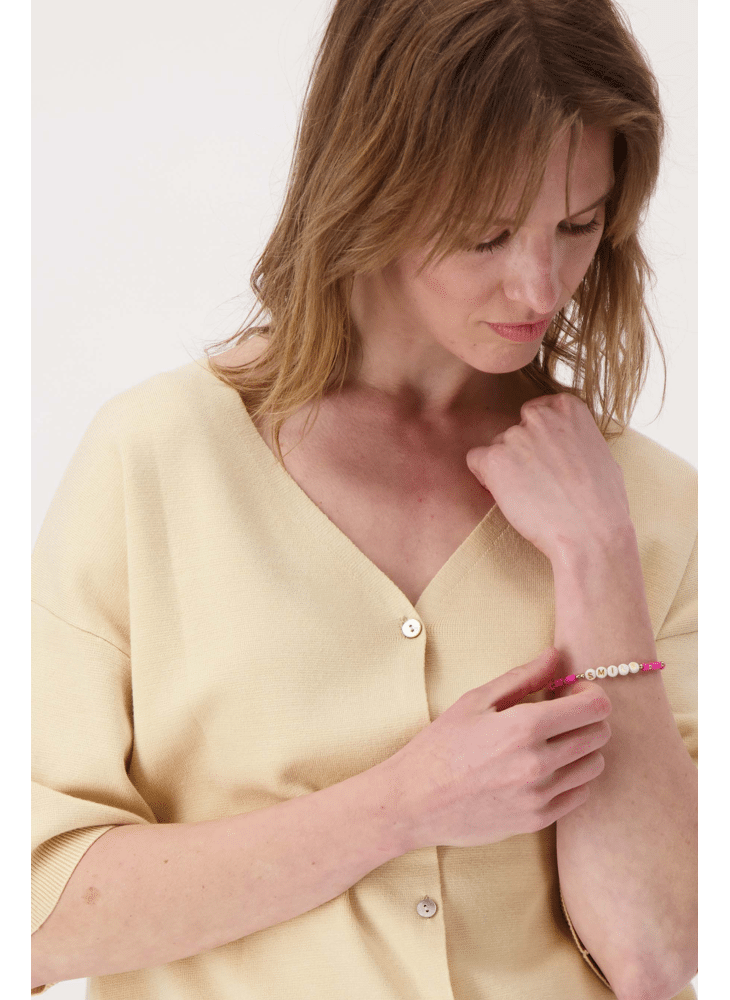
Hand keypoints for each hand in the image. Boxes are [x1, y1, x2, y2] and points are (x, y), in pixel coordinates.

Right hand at [379, 647, 611, 850]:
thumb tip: (555, 656)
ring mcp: (540, 796)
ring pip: (594, 766)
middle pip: (600, 735)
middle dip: (588, 718)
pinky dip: (572, 777)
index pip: (595, 707)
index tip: (571, 692)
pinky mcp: (537, 821)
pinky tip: (547, 767)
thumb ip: (522, 677)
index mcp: (524, 726)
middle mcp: (538, 763)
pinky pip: (580, 794)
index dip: (590, 694)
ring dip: (583, 748)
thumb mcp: (476, 700)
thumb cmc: (441, 745)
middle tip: (561, 714)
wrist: (414, 800)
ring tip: (553, 741)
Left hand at [465, 392, 632, 562]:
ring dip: (506, 470)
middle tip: (539, 484)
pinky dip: (486, 480)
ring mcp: (514, 435)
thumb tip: (560, 442)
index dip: (539, 442)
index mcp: (567, 407)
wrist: (592, 534)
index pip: (536, 414)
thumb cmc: (602, 503)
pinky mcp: (494, 459)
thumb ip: (572, 437)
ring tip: (532, 497)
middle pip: (514, 431)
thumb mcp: (599, 452)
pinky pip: (475, 461)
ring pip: (496, 449)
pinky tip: (509, 498)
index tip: (549, 463)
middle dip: (521, 454)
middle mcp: (539, 415)